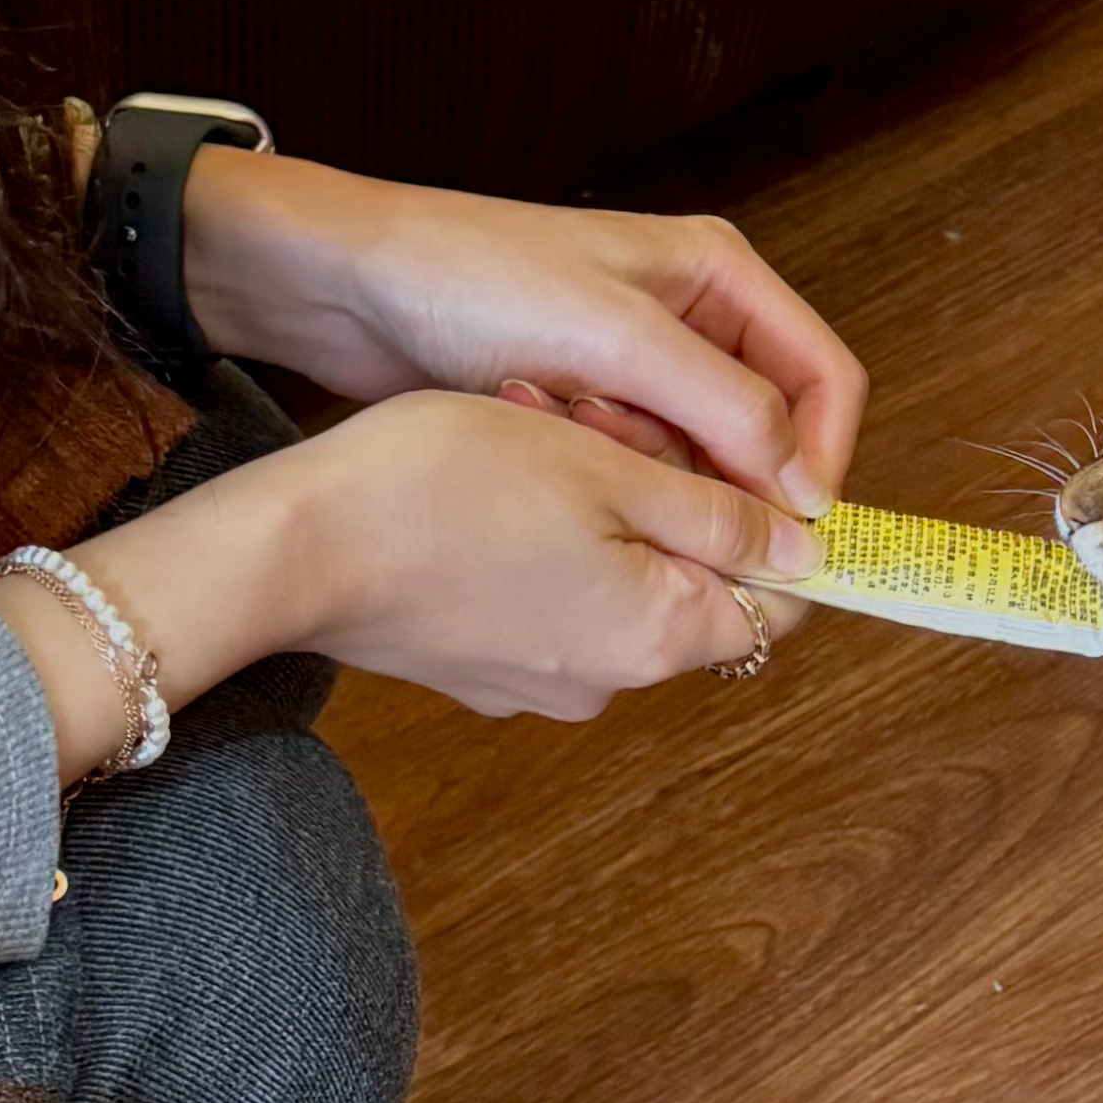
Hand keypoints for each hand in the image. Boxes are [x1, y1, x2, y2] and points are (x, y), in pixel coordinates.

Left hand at [178, 149, 868, 518]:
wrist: (350, 285)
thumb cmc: (475, 279)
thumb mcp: (616, 338)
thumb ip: (724, 406)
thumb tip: (804, 491)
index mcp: (722, 279)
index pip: (825, 381)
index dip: (823, 460)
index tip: (791, 531)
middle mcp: (696, 322)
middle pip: (770, 432)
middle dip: (729, 478)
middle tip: (674, 507)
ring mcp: (642, 371)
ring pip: (701, 462)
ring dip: (656, 476)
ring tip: (581, 444)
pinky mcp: (592, 412)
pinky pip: (639, 472)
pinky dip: (613, 479)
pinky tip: (556, 457)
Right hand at [266, 392, 818, 719]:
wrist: (295, 549)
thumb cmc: (445, 491)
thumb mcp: (608, 470)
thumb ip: (717, 516)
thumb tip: (807, 550)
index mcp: (660, 635)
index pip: (779, 599)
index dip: (772, 521)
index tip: (735, 453)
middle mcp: (610, 683)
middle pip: (689, 583)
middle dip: (667, 493)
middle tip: (608, 418)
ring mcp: (538, 683)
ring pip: (613, 581)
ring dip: (598, 506)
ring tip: (538, 433)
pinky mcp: (481, 668)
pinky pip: (546, 597)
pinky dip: (539, 541)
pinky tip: (487, 485)